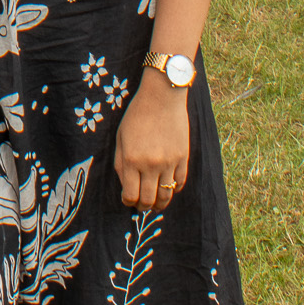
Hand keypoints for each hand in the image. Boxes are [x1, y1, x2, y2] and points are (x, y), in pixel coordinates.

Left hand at [114, 72, 189, 209]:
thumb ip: (120, 163)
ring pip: (166, 196)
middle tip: (141, 206)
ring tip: (156, 203)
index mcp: (131, 160)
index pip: (130, 195)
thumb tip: (125, 185)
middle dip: (143, 207)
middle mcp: (150, 165)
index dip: (128, 202)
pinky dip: (174, 190)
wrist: (162, 97)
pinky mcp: (183, 159)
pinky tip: (168, 187)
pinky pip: (180, 183)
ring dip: (160, 204)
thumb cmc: (137, 115)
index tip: (128, 200)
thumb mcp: (121, 137)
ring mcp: (169, 163)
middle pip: (148, 200)